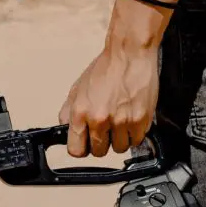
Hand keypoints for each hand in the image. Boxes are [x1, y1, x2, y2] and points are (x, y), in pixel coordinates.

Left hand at [58, 35, 161, 158]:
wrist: (129, 54)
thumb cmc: (105, 69)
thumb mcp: (77, 89)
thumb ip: (69, 113)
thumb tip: (65, 131)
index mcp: (81, 112)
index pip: (76, 150)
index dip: (82, 148)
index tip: (86, 143)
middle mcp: (100, 119)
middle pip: (99, 152)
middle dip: (102, 142)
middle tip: (106, 128)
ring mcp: (121, 121)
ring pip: (119, 148)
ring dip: (120, 138)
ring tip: (120, 120)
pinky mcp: (140, 120)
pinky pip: (136, 140)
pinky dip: (135, 133)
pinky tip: (131, 118)